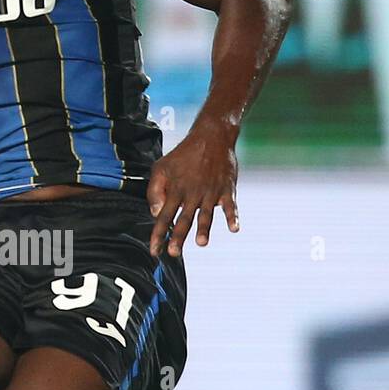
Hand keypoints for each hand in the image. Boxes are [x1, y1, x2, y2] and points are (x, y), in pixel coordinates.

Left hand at [147, 116, 239, 257]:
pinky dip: (233, 217)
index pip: (164, 216)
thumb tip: (155, 213)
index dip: (158, 234)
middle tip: (174, 253)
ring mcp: (210, 192)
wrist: (211, 136)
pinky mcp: (226, 189)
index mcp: (175, 190)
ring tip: (201, 243)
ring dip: (203, 229)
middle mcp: (192, 193)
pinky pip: (230, 205)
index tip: (154, 250)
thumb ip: (155, 190)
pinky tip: (234, 229)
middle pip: (184, 219)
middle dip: (178, 237)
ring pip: (206, 214)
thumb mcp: (161, 167)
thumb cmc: (183, 155)